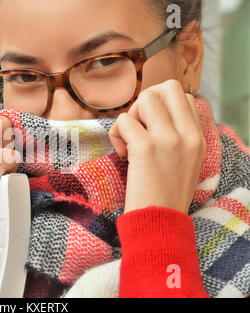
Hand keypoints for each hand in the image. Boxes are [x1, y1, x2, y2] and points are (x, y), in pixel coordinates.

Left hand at [109, 80, 206, 213]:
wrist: (160, 223)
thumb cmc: (165, 195)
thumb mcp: (184, 163)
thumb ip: (177, 137)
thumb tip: (153, 115)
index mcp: (198, 138)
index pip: (185, 97)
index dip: (161, 106)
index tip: (150, 128)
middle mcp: (188, 134)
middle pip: (167, 87)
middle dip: (145, 102)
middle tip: (137, 127)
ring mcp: (169, 139)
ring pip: (145, 98)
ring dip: (129, 117)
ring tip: (129, 142)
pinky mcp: (146, 147)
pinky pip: (124, 121)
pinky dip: (116, 135)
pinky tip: (123, 155)